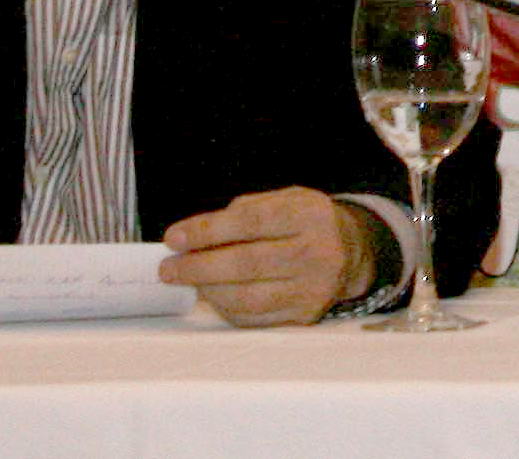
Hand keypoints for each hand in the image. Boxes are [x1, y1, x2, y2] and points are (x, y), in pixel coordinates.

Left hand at [161, 188, 376, 326]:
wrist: (350, 251)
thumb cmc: (305, 222)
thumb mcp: (284, 199)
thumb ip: (243, 211)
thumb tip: (193, 237)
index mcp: (310, 215)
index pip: (251, 223)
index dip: (207, 231)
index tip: (174, 238)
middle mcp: (318, 253)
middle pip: (246, 264)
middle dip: (198, 267)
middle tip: (168, 268)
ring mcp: (313, 288)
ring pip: (247, 297)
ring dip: (207, 290)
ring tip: (188, 280)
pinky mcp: (304, 315)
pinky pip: (253, 318)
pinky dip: (225, 308)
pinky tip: (214, 294)